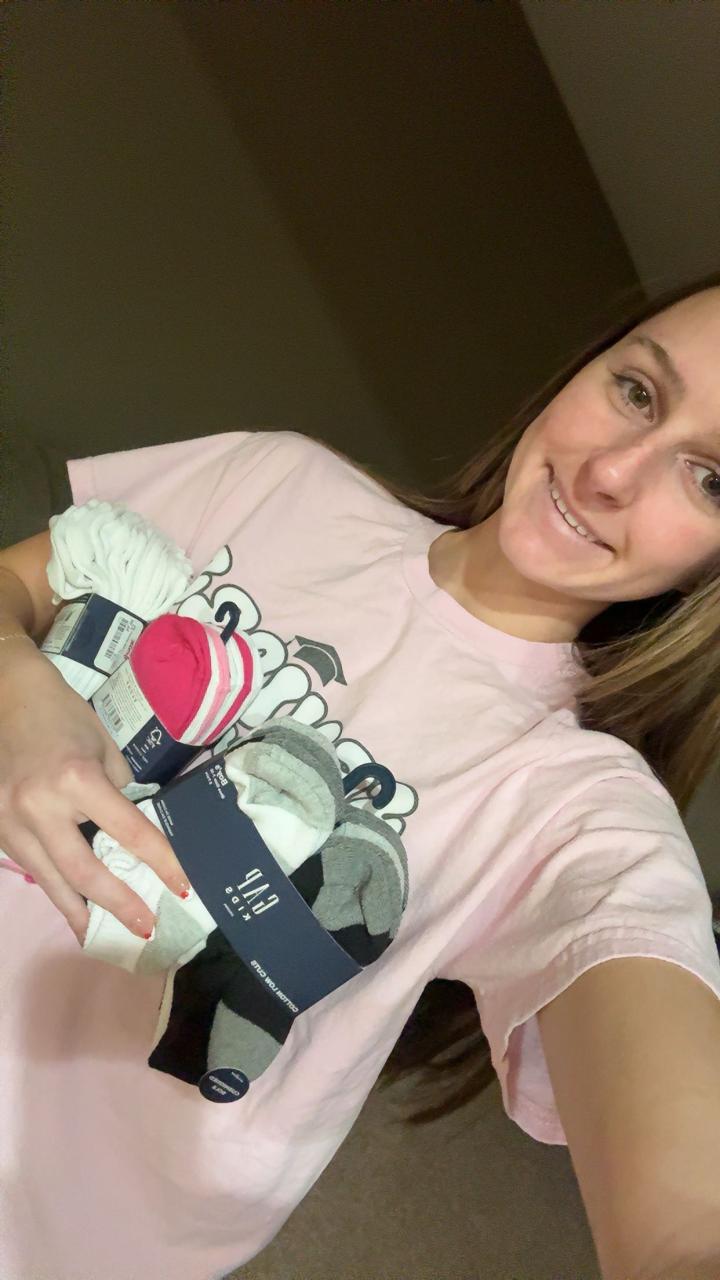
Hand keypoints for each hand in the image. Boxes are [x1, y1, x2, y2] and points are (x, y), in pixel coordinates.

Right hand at [0, 643, 189, 943]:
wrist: (4, 696)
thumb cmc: (62, 715)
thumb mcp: (103, 747)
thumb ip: (116, 791)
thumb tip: (129, 832)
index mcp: (76, 779)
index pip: (129, 833)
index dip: (161, 863)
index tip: (182, 887)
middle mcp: (41, 806)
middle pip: (85, 873)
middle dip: (118, 905)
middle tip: (145, 928)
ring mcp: (11, 821)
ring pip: (50, 880)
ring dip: (78, 913)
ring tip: (101, 937)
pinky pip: (30, 866)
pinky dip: (53, 887)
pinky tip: (70, 904)